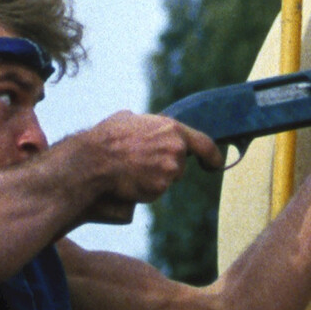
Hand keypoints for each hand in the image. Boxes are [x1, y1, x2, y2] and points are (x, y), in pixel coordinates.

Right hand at [73, 111, 222, 221]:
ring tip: (132, 169)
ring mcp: (170, 170)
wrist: (94, 160)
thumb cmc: (107, 137)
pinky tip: (131, 180)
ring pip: (169, 178)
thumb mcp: (129, 118)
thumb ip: (148, 124)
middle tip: (143, 163)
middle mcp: (176, 149)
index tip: (216, 163)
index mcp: (172, 129)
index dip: (213, 156)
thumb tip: (145, 125)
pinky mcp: (160, 188)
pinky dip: (147, 189)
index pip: (204, 144)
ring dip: (156, 177)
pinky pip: (157, 191)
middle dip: (167, 166)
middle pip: (181, 165)